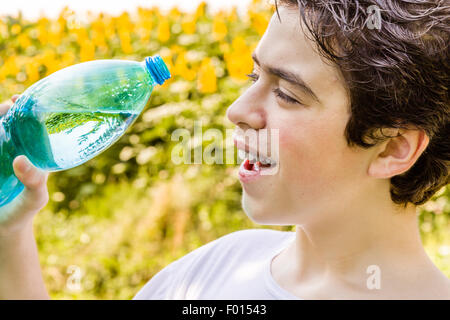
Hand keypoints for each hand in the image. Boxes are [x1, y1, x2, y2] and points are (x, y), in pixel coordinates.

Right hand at [0, 95, 48, 235]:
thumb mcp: (35, 198)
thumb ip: (34, 182)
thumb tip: (21, 160)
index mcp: (30, 153)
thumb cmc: (24, 211)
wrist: (2, 229)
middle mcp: (11, 150)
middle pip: (4, 122)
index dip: (23, 108)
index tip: (17, 98)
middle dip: (1, 111)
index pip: (27, 124)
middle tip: (5, 107)